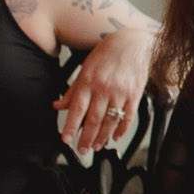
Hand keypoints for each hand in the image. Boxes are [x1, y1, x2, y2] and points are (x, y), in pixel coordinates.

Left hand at [54, 28, 155, 156]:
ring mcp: (121, 93)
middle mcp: (104, 89)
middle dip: (86, 138)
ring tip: (96, 147)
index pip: (77, 109)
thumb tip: (58, 105)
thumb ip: (73, 89)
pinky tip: (115, 137)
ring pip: (110, 121)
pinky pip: (128, 117)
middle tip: (81, 150)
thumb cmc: (108, 53)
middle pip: (93, 120)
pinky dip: (121, 129)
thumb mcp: (85, 68)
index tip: (65, 140)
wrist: (134, 42)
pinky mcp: (134, 95)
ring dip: (102, 137)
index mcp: (89, 82)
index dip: (70, 127)